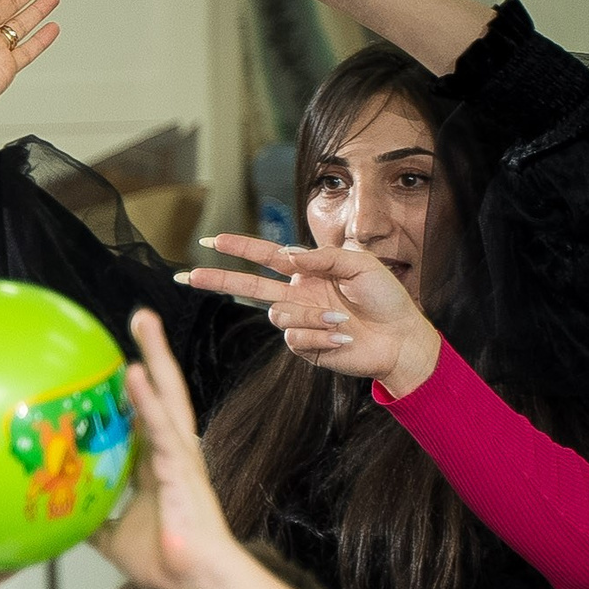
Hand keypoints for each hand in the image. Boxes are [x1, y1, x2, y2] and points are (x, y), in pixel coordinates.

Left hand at [89, 308, 243, 588]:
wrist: (194, 581)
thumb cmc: (163, 561)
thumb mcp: (112, 538)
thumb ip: (90, 522)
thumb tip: (61, 519)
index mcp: (156, 463)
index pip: (141, 413)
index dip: (131, 388)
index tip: (115, 356)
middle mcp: (170, 449)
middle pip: (160, 390)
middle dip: (151, 353)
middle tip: (140, 316)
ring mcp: (179, 454)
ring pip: (166, 395)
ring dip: (154, 356)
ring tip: (142, 320)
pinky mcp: (181, 465)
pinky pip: (161, 425)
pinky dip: (147, 398)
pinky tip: (134, 371)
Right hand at [180, 233, 442, 395]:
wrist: (401, 338)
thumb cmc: (385, 297)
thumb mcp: (359, 264)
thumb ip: (321, 256)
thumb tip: (284, 253)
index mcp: (308, 272)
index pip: (266, 256)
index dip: (239, 248)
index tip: (211, 240)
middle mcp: (298, 295)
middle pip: (248, 286)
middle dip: (217, 280)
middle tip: (188, 275)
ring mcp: (300, 322)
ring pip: (279, 316)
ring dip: (310, 318)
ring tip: (343, 322)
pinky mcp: (305, 347)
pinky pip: (295, 339)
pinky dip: (321, 337)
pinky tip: (344, 338)